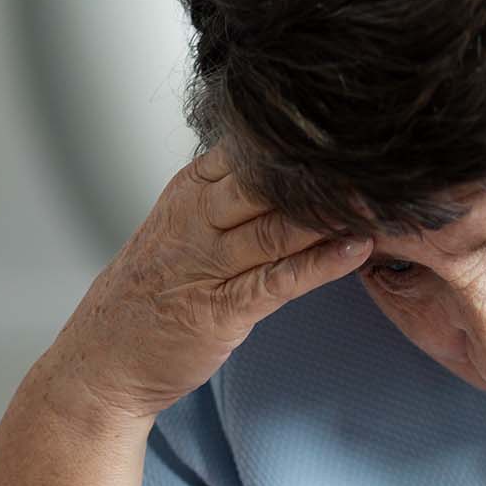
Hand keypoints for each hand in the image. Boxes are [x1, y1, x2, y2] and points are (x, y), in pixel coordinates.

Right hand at [40, 145, 368, 423]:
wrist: (103, 362)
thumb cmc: (148, 295)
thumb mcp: (179, 228)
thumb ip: (226, 197)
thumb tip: (289, 168)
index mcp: (188, 192)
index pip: (249, 146)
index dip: (300, 136)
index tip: (352, 124)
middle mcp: (195, 220)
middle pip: (267, 179)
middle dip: (324, 168)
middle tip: (381, 154)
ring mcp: (206, 265)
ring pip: (277, 225)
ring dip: (334, 212)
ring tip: (382, 196)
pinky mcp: (219, 311)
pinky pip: (277, 280)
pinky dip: (319, 264)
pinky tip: (355, 249)